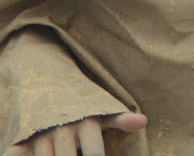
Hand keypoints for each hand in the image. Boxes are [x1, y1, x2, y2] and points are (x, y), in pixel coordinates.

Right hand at [5, 113, 146, 155]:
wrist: (47, 79)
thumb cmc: (82, 100)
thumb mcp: (101, 107)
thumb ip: (119, 118)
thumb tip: (143, 122)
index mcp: (85, 121)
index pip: (93, 151)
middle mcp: (61, 128)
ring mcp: (39, 135)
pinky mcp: (21, 140)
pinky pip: (15, 155)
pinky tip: (31, 155)